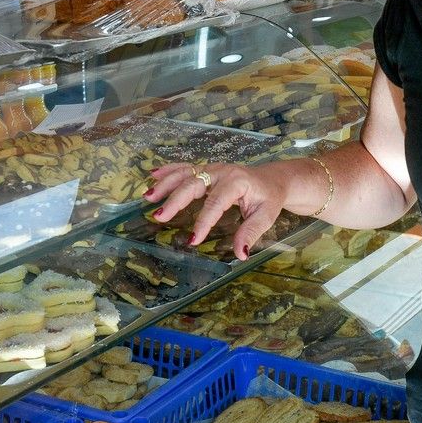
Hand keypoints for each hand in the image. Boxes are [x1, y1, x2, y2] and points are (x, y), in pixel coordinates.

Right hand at [144, 162, 286, 260]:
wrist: (273, 179)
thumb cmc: (269, 198)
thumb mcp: (265, 217)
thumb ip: (251, 233)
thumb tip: (240, 254)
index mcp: (237, 182)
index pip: (216, 203)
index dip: (203, 222)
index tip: (193, 240)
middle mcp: (221, 171)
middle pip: (194, 184)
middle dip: (175, 200)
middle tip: (159, 217)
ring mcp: (212, 168)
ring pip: (185, 173)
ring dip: (165, 184)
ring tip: (148, 197)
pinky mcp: (207, 169)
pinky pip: (185, 168)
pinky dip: (168, 171)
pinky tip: (152, 176)